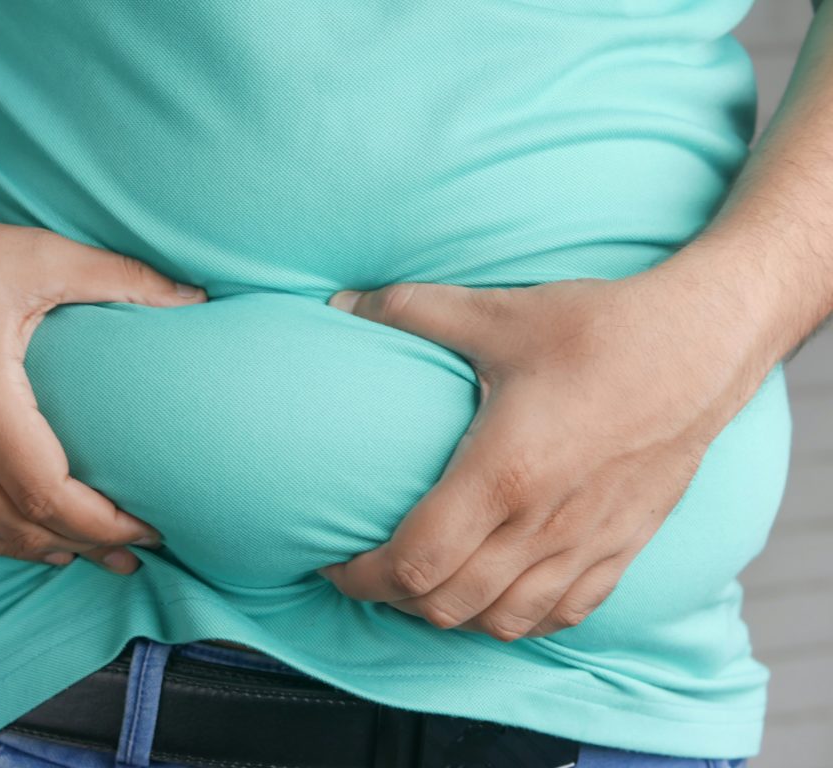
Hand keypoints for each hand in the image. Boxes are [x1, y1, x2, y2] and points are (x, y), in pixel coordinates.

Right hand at [0, 193, 206, 573]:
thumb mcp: (38, 254)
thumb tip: (194, 299)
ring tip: (93, 556)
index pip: (47, 490)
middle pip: (20, 521)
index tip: (148, 528)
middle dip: (86, 545)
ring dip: (42, 549)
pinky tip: (29, 541)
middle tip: (134, 555)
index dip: (102, 522)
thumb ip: (121, 277)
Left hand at [318, 261, 769, 639]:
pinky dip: (518, 618)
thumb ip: (409, 311)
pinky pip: (564, 614)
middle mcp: (543, 525)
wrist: (702, 345)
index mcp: (503, 474)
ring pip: (503, 622)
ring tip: (426, 585)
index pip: (415, 562)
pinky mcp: (623, 548)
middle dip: (394, 600)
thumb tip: (338, 305)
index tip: (335, 563)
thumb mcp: (496, 312)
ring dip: (451, 615)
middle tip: (371, 571)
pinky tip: (499, 594)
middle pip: (448, 606)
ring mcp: (588, 545)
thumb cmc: (599, 330)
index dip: (362, 576)